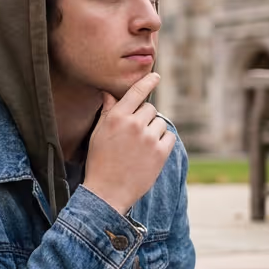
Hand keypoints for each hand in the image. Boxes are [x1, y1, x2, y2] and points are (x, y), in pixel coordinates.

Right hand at [84, 72, 176, 213]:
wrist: (107, 192)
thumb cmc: (99, 162)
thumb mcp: (98, 134)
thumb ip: (108, 112)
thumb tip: (109, 94)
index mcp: (116, 117)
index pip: (136, 92)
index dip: (148, 82)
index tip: (156, 76)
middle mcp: (133, 124)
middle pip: (150, 109)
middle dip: (145, 118)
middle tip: (135, 135)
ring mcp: (148, 139)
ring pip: (161, 123)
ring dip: (154, 131)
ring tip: (141, 148)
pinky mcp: (160, 153)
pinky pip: (170, 138)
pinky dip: (163, 143)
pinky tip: (151, 153)